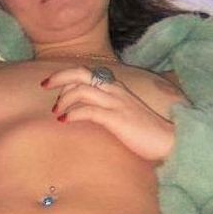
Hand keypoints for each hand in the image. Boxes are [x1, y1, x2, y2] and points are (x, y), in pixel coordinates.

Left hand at [42, 66, 174, 161]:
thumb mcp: (123, 114)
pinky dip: (72, 114)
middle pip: (80, 73)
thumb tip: (84, 112)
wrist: (168, 141)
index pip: (85, 72)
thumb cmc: (145, 131)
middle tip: (44, 86)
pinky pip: (88, 110)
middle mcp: (115, 90)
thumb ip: (106, 108)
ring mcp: (116, 103)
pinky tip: (65, 121)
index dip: (65, 76)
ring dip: (64, 100)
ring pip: (81, 90)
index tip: (50, 86)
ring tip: (57, 113)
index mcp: (116, 87)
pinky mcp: (116, 118)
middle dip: (59, 77)